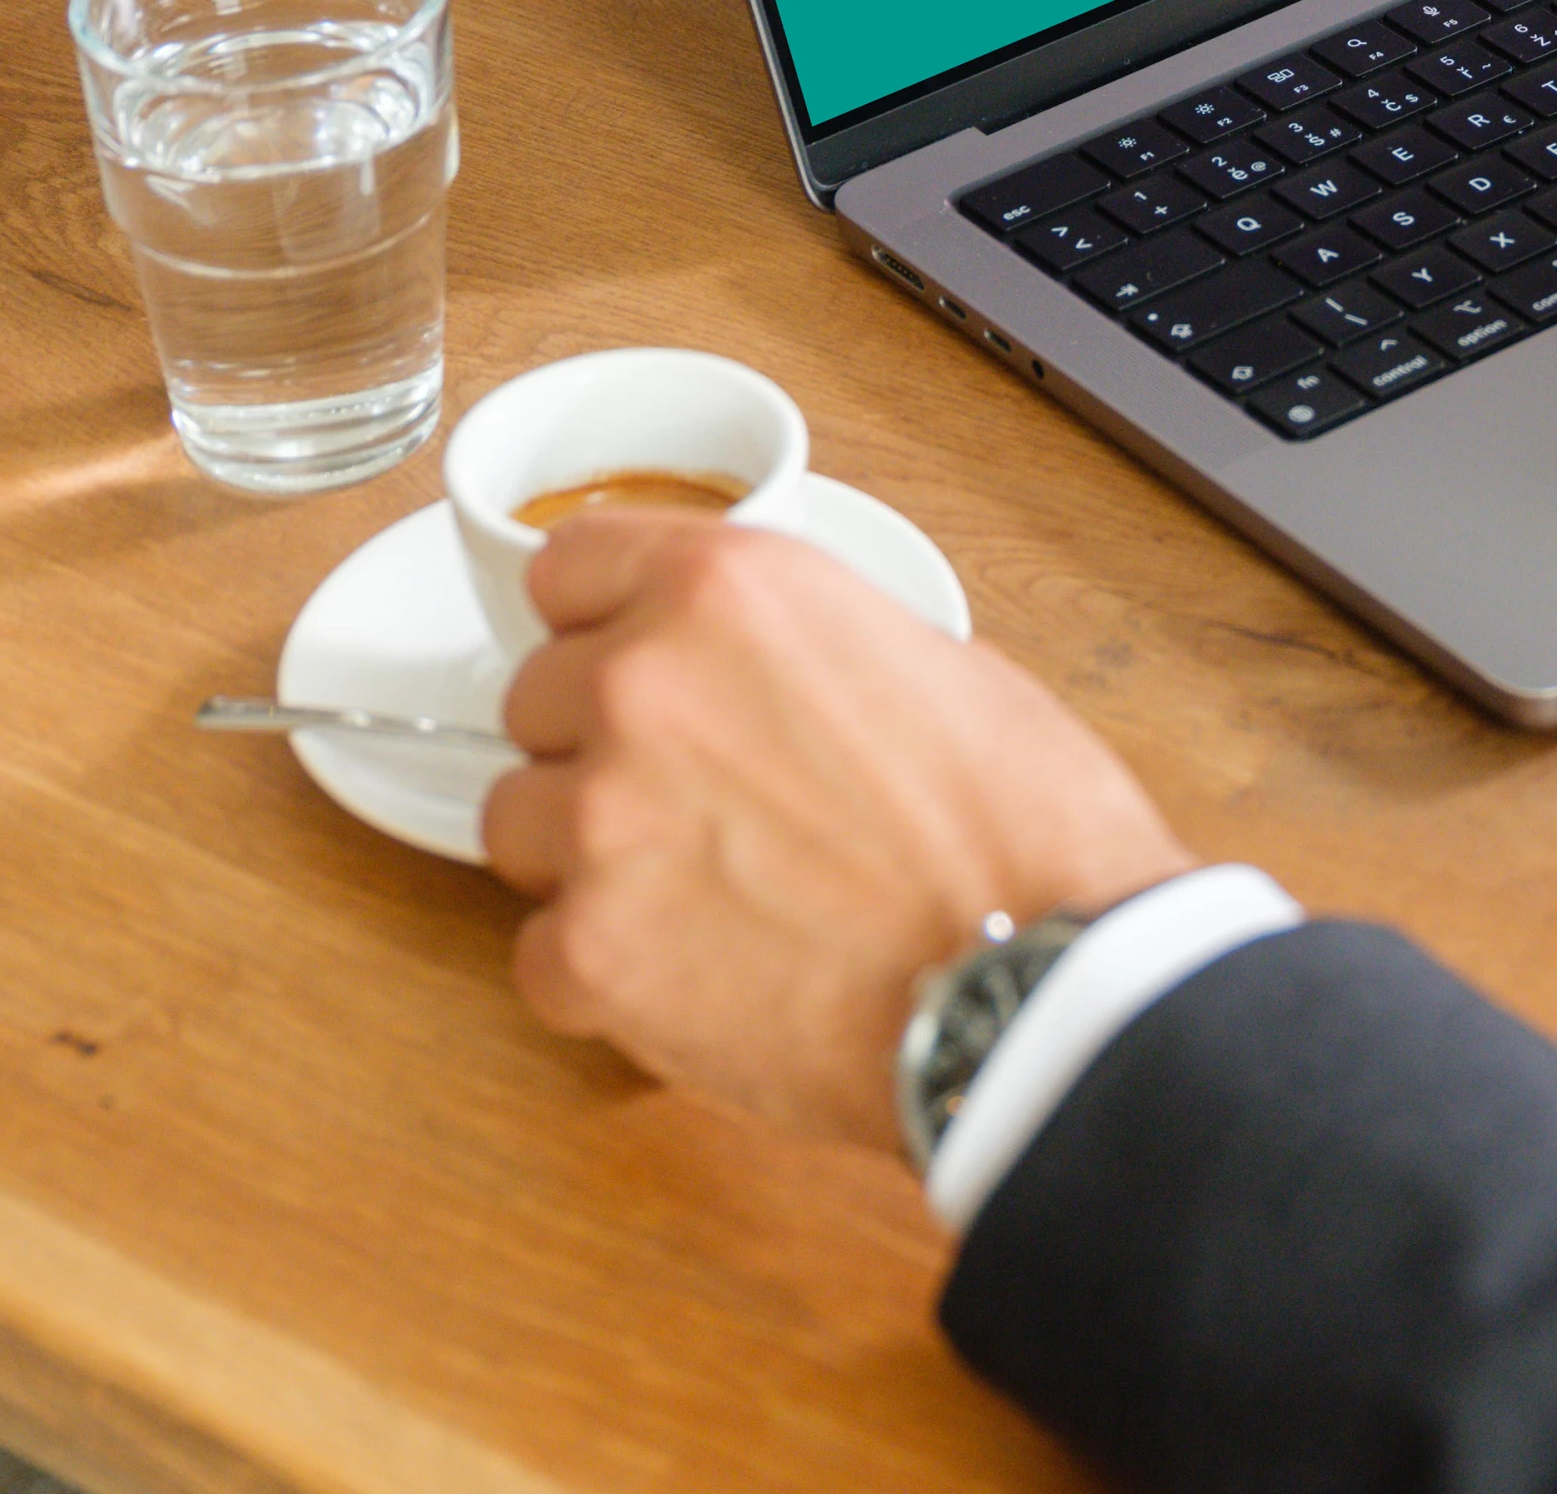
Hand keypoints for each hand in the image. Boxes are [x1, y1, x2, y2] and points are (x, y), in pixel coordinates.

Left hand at [478, 515, 1198, 1158]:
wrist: (1038, 989)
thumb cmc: (1022, 832)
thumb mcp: (931, 659)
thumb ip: (802, 645)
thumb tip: (767, 675)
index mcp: (727, 589)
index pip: (568, 568)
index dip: (605, 622)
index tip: (632, 661)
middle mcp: (642, 684)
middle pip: (536, 700)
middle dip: (602, 746)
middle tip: (703, 804)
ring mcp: (603, 821)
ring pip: (518, 823)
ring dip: (587, 857)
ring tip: (703, 899)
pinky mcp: (590, 954)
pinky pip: (540, 954)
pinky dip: (602, 975)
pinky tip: (703, 979)